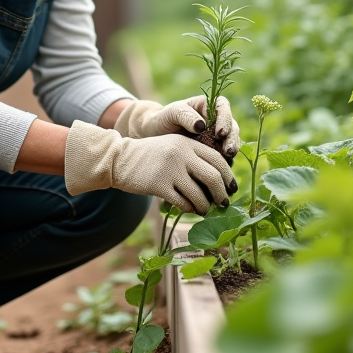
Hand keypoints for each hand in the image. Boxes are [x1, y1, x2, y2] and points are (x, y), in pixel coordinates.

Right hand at [64, 122, 236, 214]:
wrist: (120, 159)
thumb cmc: (151, 156)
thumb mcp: (174, 147)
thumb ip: (194, 157)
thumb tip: (219, 181)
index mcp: (188, 143)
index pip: (218, 159)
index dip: (229, 176)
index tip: (232, 188)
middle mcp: (181, 154)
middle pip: (213, 177)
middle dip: (222, 194)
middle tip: (224, 203)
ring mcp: (170, 170)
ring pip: (199, 194)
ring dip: (206, 206)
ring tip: (205, 210)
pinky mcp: (159, 185)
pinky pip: (182, 203)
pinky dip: (190, 209)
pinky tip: (190, 210)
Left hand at [114, 96, 240, 159]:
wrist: (154, 135)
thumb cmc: (163, 119)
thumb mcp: (171, 113)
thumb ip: (185, 116)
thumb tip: (201, 126)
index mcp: (208, 106)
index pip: (223, 107)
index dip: (225, 120)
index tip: (220, 133)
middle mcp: (216, 120)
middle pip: (232, 127)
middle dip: (232, 140)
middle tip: (228, 152)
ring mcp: (216, 137)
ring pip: (230, 143)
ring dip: (230, 153)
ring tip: (226, 164)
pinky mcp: (213, 151)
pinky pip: (223, 157)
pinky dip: (223, 164)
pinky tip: (219, 172)